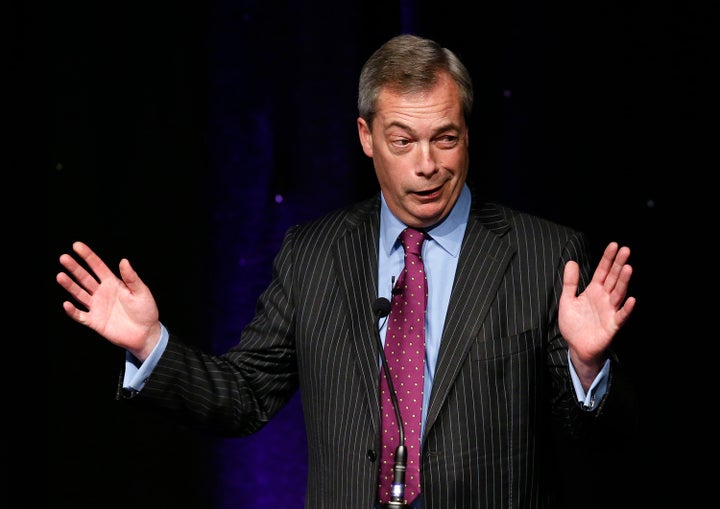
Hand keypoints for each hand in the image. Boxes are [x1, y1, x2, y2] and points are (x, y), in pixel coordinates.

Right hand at [56, 241, 161, 360]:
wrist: (145, 334)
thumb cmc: (146, 311)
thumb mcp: (141, 292)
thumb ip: (131, 278)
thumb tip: (124, 260)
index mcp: (113, 283)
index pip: (97, 267)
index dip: (88, 256)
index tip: (76, 245)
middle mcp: (102, 293)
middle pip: (85, 278)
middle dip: (74, 268)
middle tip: (63, 257)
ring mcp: (97, 307)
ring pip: (79, 294)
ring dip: (70, 285)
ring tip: (60, 276)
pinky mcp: (94, 322)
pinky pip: (80, 315)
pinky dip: (73, 311)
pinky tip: (66, 304)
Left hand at [559, 242, 635, 385]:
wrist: (576, 346)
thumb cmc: (574, 324)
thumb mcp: (567, 300)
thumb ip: (570, 282)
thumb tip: (572, 261)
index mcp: (594, 291)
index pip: (602, 271)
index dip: (608, 259)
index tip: (614, 245)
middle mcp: (604, 298)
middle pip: (613, 278)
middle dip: (619, 264)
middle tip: (626, 250)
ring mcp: (610, 311)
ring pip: (618, 293)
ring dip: (624, 282)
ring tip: (628, 268)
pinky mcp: (612, 325)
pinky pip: (621, 316)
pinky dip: (626, 309)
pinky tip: (632, 299)